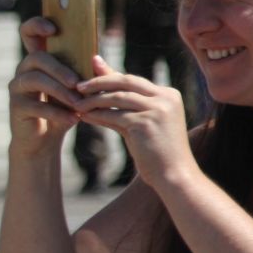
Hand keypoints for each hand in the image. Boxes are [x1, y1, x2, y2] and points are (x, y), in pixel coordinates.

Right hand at [7, 17, 81, 158]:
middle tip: (77, 83)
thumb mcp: (77, 90)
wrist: (44, 141)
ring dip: (60, 91)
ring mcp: (18, 87)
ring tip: (78, 104)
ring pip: (36, 79)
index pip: (29, 32)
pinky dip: (57, 113)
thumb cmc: (63, 110)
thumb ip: (86, 74)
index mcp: (39, 60)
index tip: (52, 29)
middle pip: (38, 57)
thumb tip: (97, 59)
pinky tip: (72, 120)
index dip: (37, 24)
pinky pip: (36, 105)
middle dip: (60, 69)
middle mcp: (24, 69)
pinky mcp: (16, 107)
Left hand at [72, 59, 193, 186]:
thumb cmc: (156, 151)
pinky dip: (98, 115)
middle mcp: (165, 97)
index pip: (132, 80)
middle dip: (99, 82)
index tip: (89, 78)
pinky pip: (115, 115)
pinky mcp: (145, 122)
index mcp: (168, 94)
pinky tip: (84, 117)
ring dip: (94, 100)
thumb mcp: (141, 122)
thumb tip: (101, 90)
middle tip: (78, 86)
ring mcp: (157, 109)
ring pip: (118, 97)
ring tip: (76, 105)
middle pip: (125, 81)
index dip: (108, 77)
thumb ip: (125, 105)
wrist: (175, 175)